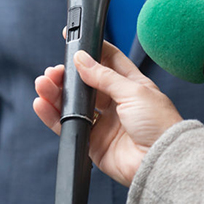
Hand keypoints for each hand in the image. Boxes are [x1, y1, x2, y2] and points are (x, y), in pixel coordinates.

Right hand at [33, 41, 182, 186]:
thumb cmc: (160, 125)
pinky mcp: (92, 141)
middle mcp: (116, 102)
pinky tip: (42, 103)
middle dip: (67, 74)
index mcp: (131, 84)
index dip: (91, 50)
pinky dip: (52, 115)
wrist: (161, 162)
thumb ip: (104, 76)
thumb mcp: (133, 91)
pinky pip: (68, 125)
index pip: (107, 60)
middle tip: (54, 71)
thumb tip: (81, 59)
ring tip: (43, 84)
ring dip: (56, 92)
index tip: (73, 41)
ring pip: (73, 103)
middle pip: (85, 82)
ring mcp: (104, 122)